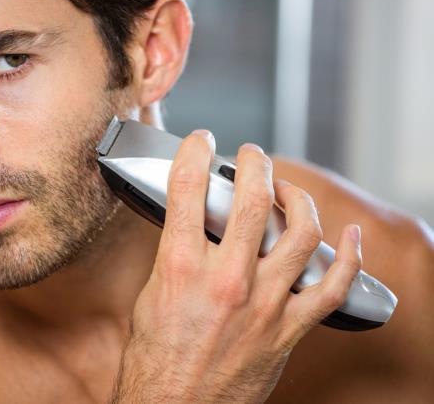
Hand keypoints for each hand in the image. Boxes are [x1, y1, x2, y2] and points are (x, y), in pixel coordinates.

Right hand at [110, 131, 361, 402]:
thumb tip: (192, 226)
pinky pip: (333, 288)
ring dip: (298, 200)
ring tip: (288, 191)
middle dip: (255, 164)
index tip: (201, 141)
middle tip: (252, 156)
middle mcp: (226, 280)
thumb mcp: (150, 294)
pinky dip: (348, 258)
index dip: (194, 151)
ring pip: (300, 234)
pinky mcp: (287, 330)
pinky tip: (349, 236)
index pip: (187, 188)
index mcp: (180, 267)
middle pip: (252, 201)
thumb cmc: (155, 358)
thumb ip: (175, 254)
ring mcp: (263, 305)